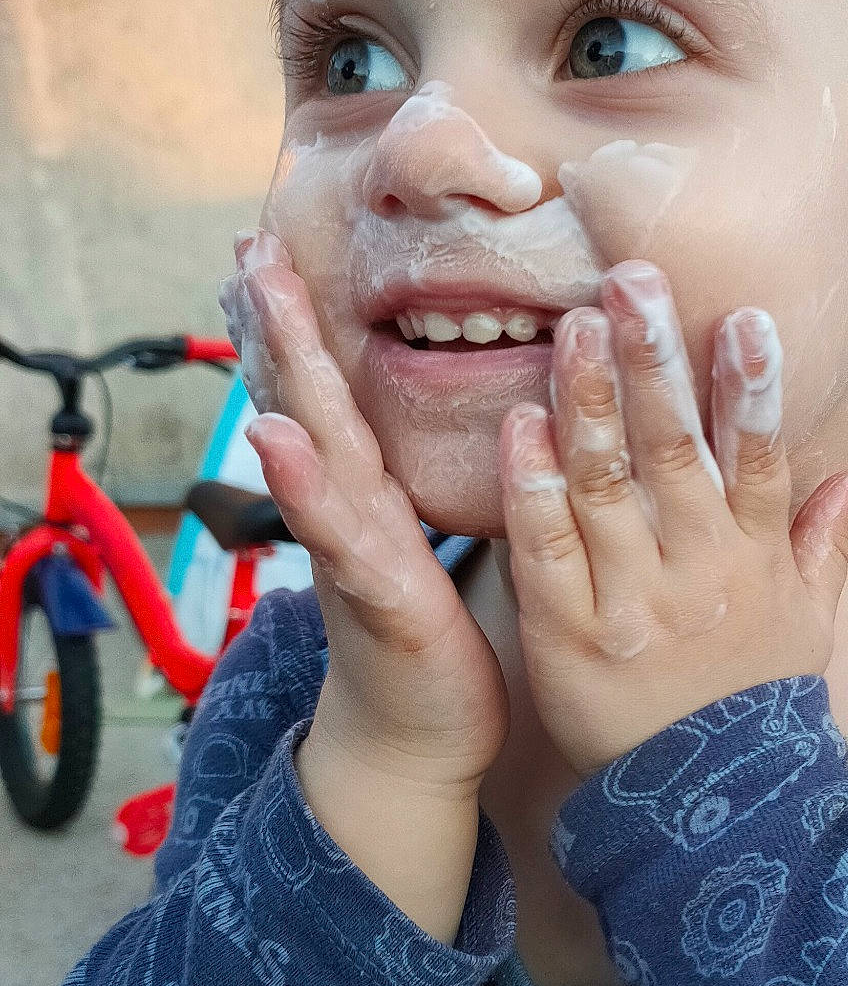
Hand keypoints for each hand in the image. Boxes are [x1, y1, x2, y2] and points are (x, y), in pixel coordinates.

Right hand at [223, 231, 508, 795]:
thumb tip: (458, 421)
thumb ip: (416, 488)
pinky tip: (276, 440)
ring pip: (315, 451)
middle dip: (281, 325)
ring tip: (258, 305)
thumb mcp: (425, 548)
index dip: (308, 328)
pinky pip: (340, 535)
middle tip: (250, 243)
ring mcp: (354, 552)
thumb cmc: (431, 642)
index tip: (281, 248)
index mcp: (374, 496)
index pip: (337, 396)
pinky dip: (306, 487)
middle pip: (313, 403)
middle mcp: (352, 513)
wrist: (419, 742)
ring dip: (282, 375)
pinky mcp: (377, 597)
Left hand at [498, 258, 847, 778]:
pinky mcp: (566, 631)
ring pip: (605, 485)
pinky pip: (545, 548)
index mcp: (756, 560)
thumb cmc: (755, 704)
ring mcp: (629, 600)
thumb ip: (825, 546)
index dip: (752, 388)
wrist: (704, 807)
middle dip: (654, 360)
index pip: (763, 458)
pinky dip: (530, 485)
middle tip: (631, 279)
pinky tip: (518, 423)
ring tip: (572, 326)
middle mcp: (696, 571)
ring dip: (589, 400)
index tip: (743, 317)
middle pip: (676, 451)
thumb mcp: (809, 625)